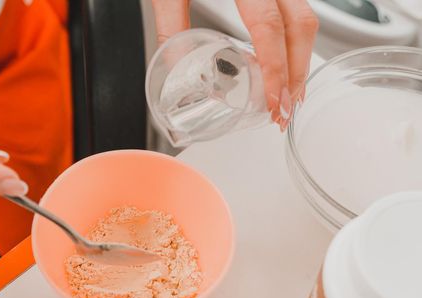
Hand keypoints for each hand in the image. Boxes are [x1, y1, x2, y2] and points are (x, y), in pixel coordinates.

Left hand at [150, 0, 318, 130]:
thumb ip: (171, 21)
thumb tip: (175, 64)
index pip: (267, 28)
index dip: (274, 69)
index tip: (274, 100)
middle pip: (301, 24)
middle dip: (297, 71)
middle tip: (287, 107)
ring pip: (306, 15)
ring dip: (302, 57)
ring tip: (291, 91)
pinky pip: (296, 6)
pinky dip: (295, 37)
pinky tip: (287, 58)